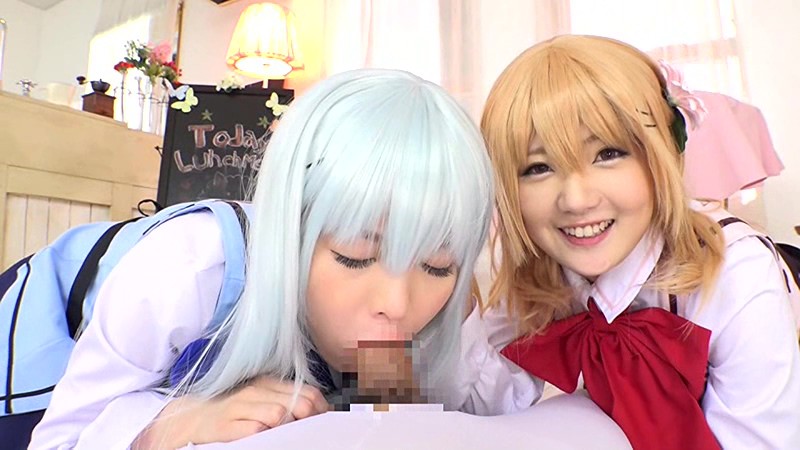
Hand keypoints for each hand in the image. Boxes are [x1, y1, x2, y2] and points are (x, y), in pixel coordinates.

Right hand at [133, 376, 328, 448]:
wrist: (188, 419)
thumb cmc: (229, 412)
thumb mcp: (259, 399)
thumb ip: (286, 401)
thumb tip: (319, 411)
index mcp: (268, 382)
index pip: (309, 392)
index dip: (322, 410)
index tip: (324, 423)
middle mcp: (256, 391)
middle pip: (300, 404)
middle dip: (310, 421)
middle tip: (310, 434)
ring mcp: (240, 407)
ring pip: (281, 414)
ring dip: (289, 429)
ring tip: (288, 438)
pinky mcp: (227, 425)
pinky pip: (256, 430)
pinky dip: (266, 437)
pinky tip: (267, 440)